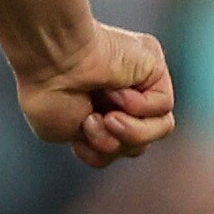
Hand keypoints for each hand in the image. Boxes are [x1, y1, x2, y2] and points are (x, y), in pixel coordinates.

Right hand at [12, 21, 174, 169]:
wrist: (52, 61)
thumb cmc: (50, 94)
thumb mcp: (71, 136)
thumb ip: (104, 144)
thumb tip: (132, 141)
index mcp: (98, 110)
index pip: (118, 147)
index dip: (98, 152)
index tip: (76, 137)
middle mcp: (121, 97)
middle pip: (138, 144)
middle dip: (113, 144)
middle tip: (89, 122)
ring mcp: (140, 83)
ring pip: (159, 127)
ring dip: (129, 131)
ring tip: (105, 116)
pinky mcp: (154, 69)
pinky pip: (164, 106)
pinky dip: (137, 107)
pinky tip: (115, 90)